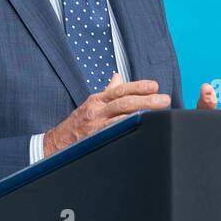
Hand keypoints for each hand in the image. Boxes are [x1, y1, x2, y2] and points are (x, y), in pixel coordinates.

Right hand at [43, 72, 170, 156]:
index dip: (138, 87)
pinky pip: (113, 134)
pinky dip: (127, 130)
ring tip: (159, 114)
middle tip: (165, 100)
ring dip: (142, 115)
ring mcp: (96, 126)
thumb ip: (107, 92)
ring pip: (121, 118)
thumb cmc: (76, 123)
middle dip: (146, 100)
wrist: (55, 144)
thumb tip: (119, 77)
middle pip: (124, 102)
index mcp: (97, 100)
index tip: (154, 86)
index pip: (120, 90)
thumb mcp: (91, 104)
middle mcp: (97, 111)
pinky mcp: (95, 140)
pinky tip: (141, 129)